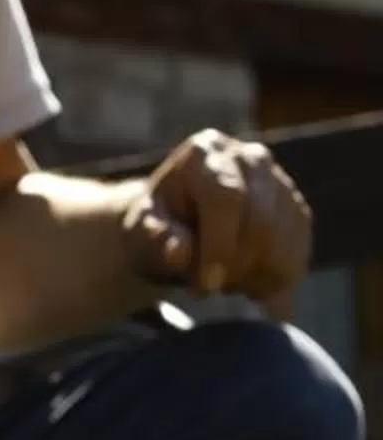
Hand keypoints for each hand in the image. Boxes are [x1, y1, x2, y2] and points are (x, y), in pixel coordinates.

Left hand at [125, 128, 311, 318]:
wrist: (178, 227)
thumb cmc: (157, 228)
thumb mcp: (141, 234)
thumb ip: (155, 241)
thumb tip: (179, 253)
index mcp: (206, 153)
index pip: (227, 197)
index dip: (219, 246)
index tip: (206, 285)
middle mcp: (251, 158)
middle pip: (262, 222)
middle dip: (233, 267)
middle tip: (204, 286)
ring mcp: (280, 183)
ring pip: (283, 244)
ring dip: (251, 277)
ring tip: (220, 279)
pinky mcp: (298, 213)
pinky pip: (296, 259)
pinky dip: (271, 283)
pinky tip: (243, 282)